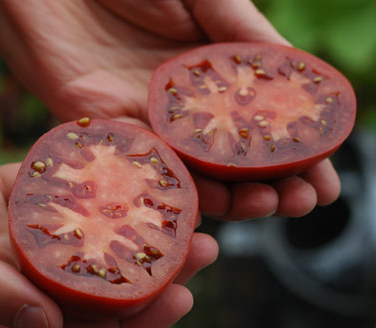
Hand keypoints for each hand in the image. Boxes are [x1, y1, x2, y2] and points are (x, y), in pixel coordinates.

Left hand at [0, 0, 339, 220]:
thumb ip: (241, 32)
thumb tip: (294, 72)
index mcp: (210, 73)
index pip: (260, 122)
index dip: (296, 152)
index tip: (327, 177)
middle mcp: (180, 106)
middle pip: (231, 158)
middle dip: (271, 184)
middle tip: (302, 203)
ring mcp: (144, 121)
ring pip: (192, 173)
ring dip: (230, 197)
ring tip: (267, 207)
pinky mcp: (102, 130)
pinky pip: (142, 169)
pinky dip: (173, 190)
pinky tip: (204, 209)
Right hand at [0, 153, 216, 327]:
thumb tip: (46, 324)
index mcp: (14, 312)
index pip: (87, 325)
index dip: (135, 316)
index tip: (180, 297)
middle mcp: (26, 274)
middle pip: (103, 275)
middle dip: (155, 264)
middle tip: (205, 247)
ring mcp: (22, 231)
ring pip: (90, 226)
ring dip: (135, 217)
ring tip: (184, 203)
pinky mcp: (12, 193)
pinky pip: (57, 182)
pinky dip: (90, 171)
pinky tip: (130, 158)